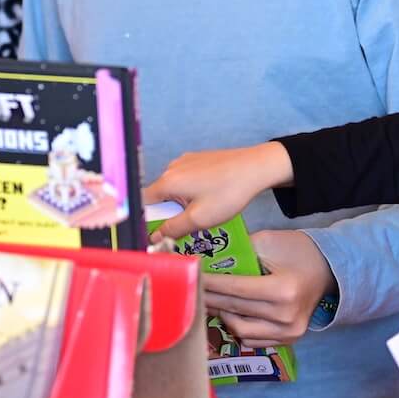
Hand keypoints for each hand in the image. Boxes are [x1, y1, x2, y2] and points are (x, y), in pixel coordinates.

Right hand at [144, 143, 293, 240]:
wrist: (256, 168)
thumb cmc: (229, 192)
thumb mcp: (199, 219)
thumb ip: (173, 230)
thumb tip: (154, 238)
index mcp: (167, 182)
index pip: (142, 203)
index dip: (147, 220)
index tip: (158, 232)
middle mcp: (171, 168)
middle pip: (158, 196)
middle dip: (169, 213)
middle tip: (189, 225)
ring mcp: (185, 161)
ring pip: (173, 189)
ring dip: (181, 203)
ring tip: (204, 211)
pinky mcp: (197, 159)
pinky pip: (185, 179)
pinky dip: (191, 192)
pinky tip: (210, 197)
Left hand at [200, 229, 334, 345]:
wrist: (328, 269)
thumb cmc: (299, 251)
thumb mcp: (269, 242)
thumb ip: (239, 252)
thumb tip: (208, 261)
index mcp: (283, 290)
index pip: (235, 289)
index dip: (209, 284)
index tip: (190, 276)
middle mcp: (286, 316)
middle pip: (234, 309)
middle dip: (209, 297)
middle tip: (190, 287)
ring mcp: (289, 332)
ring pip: (240, 330)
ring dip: (221, 314)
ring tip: (209, 300)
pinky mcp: (288, 339)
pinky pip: (253, 339)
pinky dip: (237, 327)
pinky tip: (227, 312)